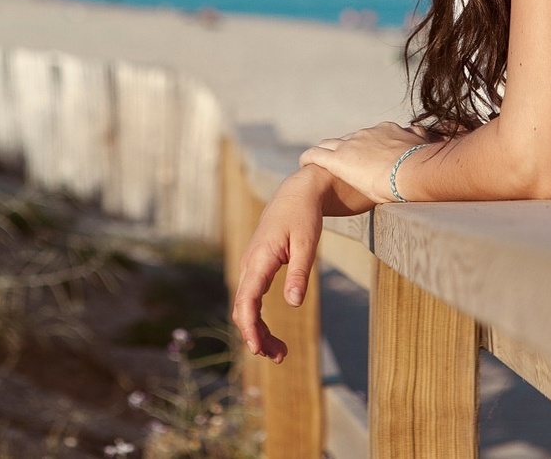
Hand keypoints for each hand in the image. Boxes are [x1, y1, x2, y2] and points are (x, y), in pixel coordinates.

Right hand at [231, 169, 324, 362]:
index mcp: (260, 258)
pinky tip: (271, 333)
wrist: (296, 193)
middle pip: (243, 309)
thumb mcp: (307, 243)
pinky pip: (251, 298)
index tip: (257, 349)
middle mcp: (249, 264)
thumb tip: (293, 304)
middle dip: (256, 336)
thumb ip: (299, 273)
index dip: (250, 326)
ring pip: (246, 306)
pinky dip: (259, 318)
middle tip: (280, 357)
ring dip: (258, 330)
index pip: (247, 299)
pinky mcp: (257, 268)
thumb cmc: (303, 216)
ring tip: (280, 353)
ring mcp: (251, 266)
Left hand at [299, 122, 431, 204]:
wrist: (412, 169)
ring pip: (330, 145)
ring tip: (318, 164)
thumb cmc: (423, 165)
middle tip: (341, 164)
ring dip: (324, 153)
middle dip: (344, 150)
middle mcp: (368, 134)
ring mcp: (351, 145)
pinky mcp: (338, 159)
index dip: (366, 146)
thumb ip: (425, 143)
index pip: (372, 136)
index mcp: (388, 131)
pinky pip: (316, 155)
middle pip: (350, 140)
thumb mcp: (426, 148)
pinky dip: (308, 158)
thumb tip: (436, 139)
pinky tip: (303, 164)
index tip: (366, 155)